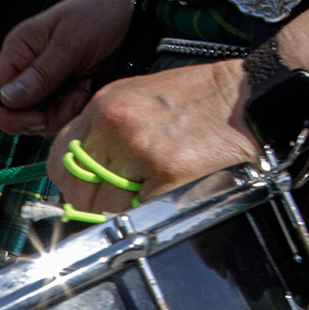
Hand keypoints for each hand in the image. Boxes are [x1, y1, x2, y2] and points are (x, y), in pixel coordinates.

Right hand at [0, 0, 136, 136]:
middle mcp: (27, 72)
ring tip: (82, 90)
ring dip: (61, 115)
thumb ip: (39, 74)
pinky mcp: (64, 98)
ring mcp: (46, 87)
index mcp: (19, 51)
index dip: (6, 112)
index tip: (36, 115)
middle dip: (38, 118)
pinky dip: (73, 114)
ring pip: (36, 123)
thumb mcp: (70, 42)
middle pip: (12, 115)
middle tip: (68, 101)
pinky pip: (58, 121)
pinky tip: (87, 92)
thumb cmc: (102, 16)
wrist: (139, 17)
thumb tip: (6, 99)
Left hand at [47, 62, 263, 214]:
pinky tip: (164, 190)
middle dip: (94, 200)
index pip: (61, 159)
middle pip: (78, 189)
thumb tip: (83, 171)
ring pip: (103, 207)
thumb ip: (105, 131)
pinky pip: (136, 211)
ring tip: (148, 188)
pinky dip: (147, 210)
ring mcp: (139, 151)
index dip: (71, 181)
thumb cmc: (200, 99)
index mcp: (105, 106)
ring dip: (121, 208)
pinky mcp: (165, 175)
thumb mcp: (139, 98)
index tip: (84, 188)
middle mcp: (116, 125)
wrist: (247, 98)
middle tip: (118, 196)